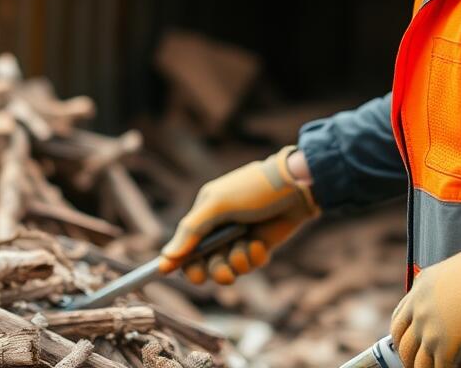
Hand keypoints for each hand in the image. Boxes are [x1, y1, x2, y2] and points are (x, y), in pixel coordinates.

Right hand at [158, 146, 318, 284]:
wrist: (295, 186)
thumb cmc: (254, 189)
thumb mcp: (218, 205)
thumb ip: (191, 231)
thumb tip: (166, 257)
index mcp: (205, 214)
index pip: (185, 245)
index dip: (178, 261)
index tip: (169, 274)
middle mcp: (220, 229)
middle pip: (206, 264)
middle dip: (214, 270)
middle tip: (224, 272)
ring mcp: (240, 238)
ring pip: (229, 267)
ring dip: (238, 262)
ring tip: (247, 247)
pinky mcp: (259, 245)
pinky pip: (250, 264)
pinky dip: (254, 257)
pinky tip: (260, 243)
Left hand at [391, 237, 460, 367]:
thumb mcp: (459, 270)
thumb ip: (452, 293)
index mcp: (422, 287)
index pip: (401, 318)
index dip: (408, 334)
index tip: (418, 341)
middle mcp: (420, 309)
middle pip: (402, 342)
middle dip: (413, 355)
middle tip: (428, 360)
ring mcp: (429, 330)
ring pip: (416, 361)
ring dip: (428, 367)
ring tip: (448, 366)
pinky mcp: (445, 348)